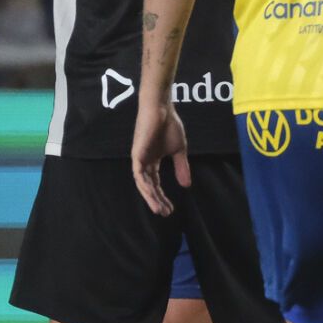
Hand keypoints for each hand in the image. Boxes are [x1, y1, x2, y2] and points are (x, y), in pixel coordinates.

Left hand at [131, 99, 190, 215]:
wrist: (162, 109)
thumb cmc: (169, 125)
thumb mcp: (179, 150)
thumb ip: (181, 167)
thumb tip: (186, 186)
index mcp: (152, 161)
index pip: (156, 183)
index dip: (162, 196)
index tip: (171, 208)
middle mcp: (143, 162)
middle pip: (149, 187)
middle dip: (157, 200)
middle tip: (165, 213)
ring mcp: (139, 159)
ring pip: (142, 184)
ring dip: (150, 197)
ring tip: (159, 209)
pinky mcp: (137, 154)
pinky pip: (138, 174)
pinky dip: (145, 185)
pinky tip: (152, 194)